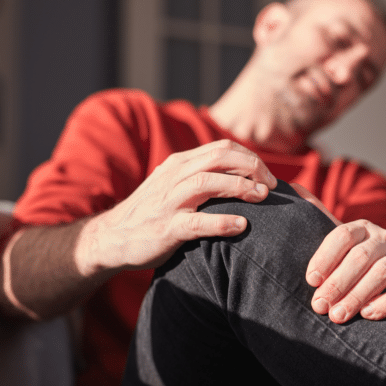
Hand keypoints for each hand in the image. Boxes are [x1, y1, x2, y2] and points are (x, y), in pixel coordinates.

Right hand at [78, 139, 276, 275]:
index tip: (269, 176)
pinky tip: (242, 225)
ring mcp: (169, 202)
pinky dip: (222, 222)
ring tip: (262, 196)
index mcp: (179, 164)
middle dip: (251, 167)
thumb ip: (201, 177)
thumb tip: (241, 176)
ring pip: (208, 183)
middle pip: (219, 158)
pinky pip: (197, 222)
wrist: (113, 237)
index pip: (222, 148)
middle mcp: (174, 176)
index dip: (250, 158)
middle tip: (272, 185)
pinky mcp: (166, 228)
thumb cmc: (153, 213)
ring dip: (240, 187)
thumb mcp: (174, 186)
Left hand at [291, 184, 385, 323]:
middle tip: (319, 305)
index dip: (325, 257)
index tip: (311, 280)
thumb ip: (318, 215)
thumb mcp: (342, 239)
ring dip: (357, 296)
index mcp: (362, 228)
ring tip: (338, 315)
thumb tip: (292, 185)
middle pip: (360, 257)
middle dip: (337, 283)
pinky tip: (368, 314)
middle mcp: (384, 239)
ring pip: (381, 274)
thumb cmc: (363, 258)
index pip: (342, 235)